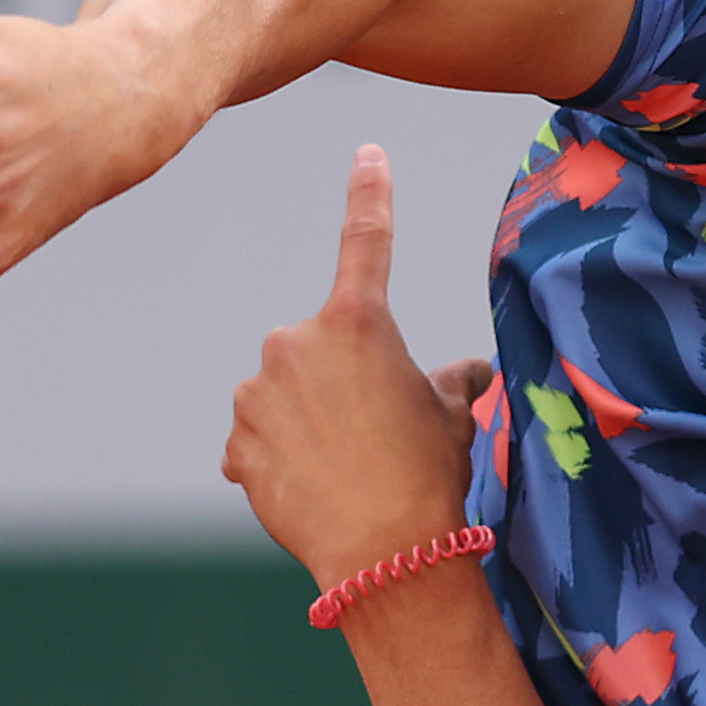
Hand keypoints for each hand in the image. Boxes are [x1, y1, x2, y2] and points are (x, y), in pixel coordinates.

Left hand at [224, 147, 491, 590]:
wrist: (386, 552)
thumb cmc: (429, 477)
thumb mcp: (452, 419)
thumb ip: (451, 382)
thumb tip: (470, 372)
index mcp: (358, 323)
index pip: (367, 240)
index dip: (371, 192)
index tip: (368, 153)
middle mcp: (297, 342)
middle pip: (315, 350)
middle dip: (335, 383)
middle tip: (371, 436)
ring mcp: (257, 392)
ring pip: (279, 398)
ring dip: (302, 424)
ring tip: (343, 473)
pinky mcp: (236, 443)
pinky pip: (256, 444)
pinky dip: (277, 464)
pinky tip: (310, 493)